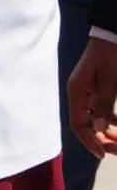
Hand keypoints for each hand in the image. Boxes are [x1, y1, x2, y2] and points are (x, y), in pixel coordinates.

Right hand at [67, 35, 116, 158]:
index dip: (90, 141)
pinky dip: (108, 120)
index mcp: (77, 91)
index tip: (104, 154)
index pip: (78, 124)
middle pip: (84, 124)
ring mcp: (86, 91)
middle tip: (115, 149)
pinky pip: (98, 110)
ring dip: (104, 131)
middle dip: (99, 139)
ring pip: (92, 119)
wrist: (111, 35)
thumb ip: (103, 104)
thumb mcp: (110, 80)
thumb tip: (98, 129)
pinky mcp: (95, 89)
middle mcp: (78, 93)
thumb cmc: (110, 56)